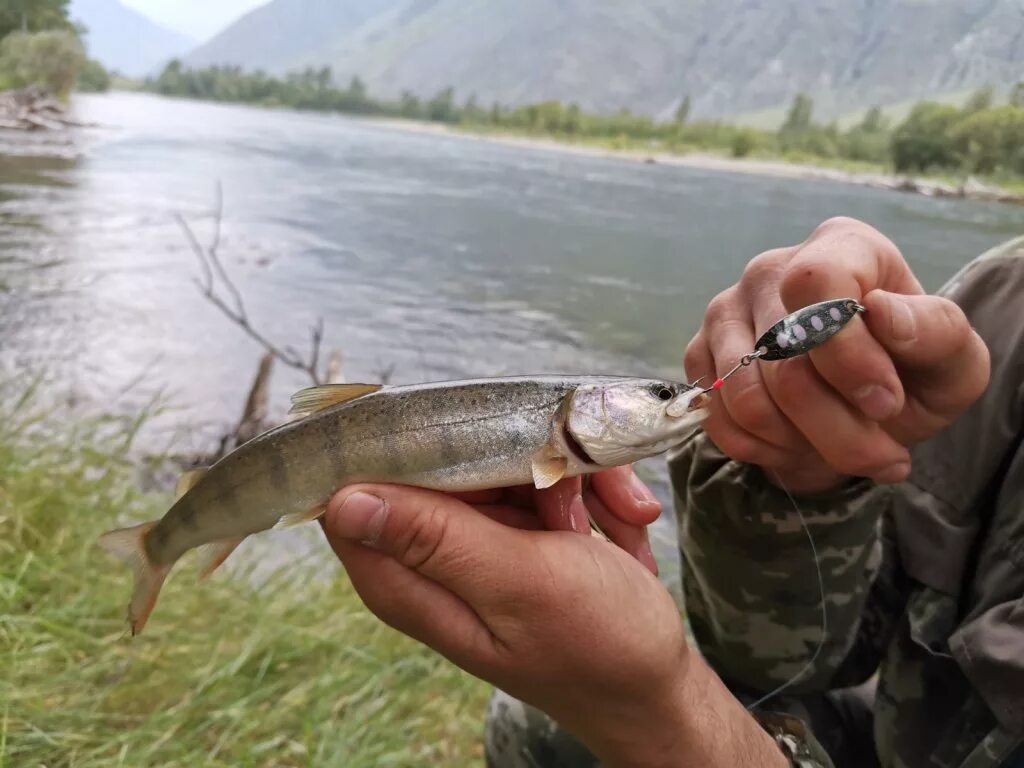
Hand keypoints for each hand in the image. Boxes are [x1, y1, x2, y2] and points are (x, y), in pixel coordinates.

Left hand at [321, 475, 785, 767]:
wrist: (656, 685)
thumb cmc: (598, 646)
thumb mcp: (522, 585)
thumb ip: (439, 539)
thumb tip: (343, 502)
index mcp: (409, 579)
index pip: (359, 490)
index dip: (402, 445)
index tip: (467, 429)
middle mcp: (432, 556)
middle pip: (444, 459)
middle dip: (520, 460)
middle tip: (574, 498)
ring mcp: (476, 542)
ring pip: (504, 461)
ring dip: (573, 481)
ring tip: (614, 524)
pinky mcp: (516, 534)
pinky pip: (543, 480)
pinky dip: (590, 496)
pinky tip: (623, 528)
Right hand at [685, 217, 989, 493]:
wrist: (866, 404)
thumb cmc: (912, 371)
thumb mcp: (953, 358)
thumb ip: (934, 331)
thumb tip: (880, 311)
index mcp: (840, 247)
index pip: (814, 286)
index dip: (846, 354)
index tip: (886, 400)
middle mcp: (769, 269)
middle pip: (783, 362)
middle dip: (838, 429)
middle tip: (882, 454)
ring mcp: (724, 313)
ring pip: (745, 399)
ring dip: (799, 444)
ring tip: (840, 449)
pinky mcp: (700, 356)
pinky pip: (716, 417)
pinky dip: (760, 449)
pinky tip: (796, 445)